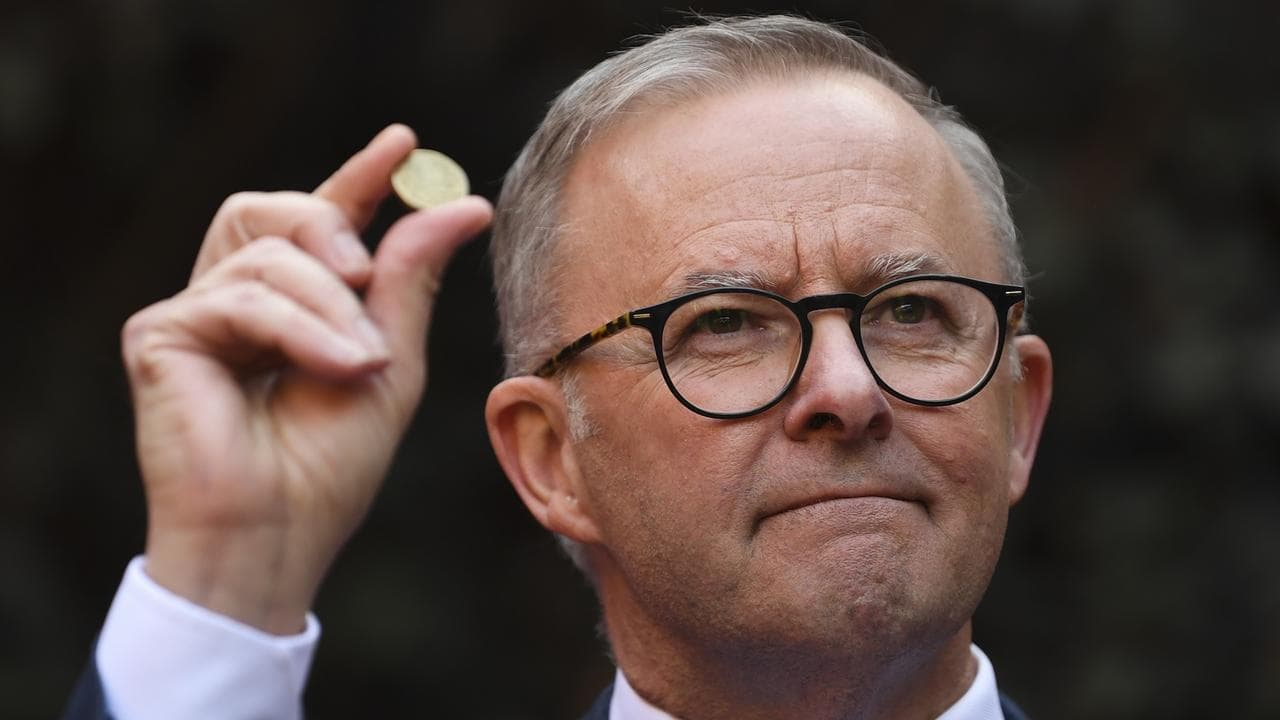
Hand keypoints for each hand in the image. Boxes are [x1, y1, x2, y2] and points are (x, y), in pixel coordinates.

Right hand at [121, 125, 492, 632]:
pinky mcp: (160, 335)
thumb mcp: (392, 360)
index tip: (405, 143)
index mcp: (292, 305)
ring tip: (362, 362)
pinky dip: (300, 328)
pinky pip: (241, 295)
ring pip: (269, 252)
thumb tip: (464, 204)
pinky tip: (333, 365)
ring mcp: (195, 315)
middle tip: (368, 273)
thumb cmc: (331, 464)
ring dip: (333, 305)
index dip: (359, 177)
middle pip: (277, 209)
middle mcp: (238, 299)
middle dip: (333, 225)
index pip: (321, 220)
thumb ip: (412, 279)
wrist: (281, 532)